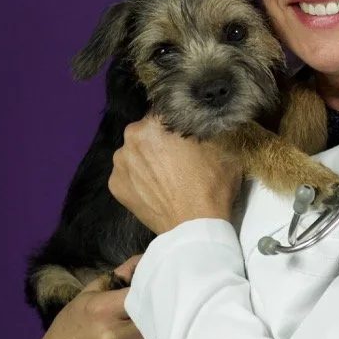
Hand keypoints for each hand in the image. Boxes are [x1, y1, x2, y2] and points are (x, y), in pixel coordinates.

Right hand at [34, 255, 159, 338]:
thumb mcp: (87, 297)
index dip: (153, 295)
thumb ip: (117, 277)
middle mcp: (111, 338)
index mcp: (102, 311)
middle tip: (157, 318)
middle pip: (154, 323)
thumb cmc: (72, 329)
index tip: (158, 295)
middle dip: (155, 320)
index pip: (143, 297)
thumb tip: (144, 259)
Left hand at [108, 115, 241, 234]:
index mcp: (156, 122)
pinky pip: (128, 174)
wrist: (195, 227)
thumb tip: (206, 115)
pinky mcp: (115, 186)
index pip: (165, 111)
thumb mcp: (223, 145)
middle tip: (178, 156)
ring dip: (147, 159)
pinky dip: (139, 178)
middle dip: (160, 140)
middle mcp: (131, 137)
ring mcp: (120, 163)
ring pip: (135, 152)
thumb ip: (208, 125)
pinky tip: (156, 189)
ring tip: (167, 176)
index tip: (186, 133)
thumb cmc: (212, 184)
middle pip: (146, 131)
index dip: (177, 120)